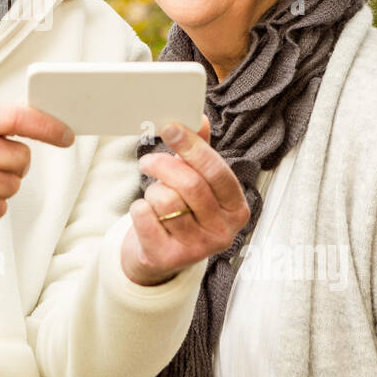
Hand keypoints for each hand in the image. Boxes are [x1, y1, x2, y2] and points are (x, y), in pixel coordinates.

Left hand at [120, 115, 249, 285]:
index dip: (192, 147)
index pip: (217, 171)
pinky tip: (147, 214)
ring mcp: (198, 248)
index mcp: (237, 208)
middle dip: (163, 165)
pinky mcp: (170, 258)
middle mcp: (224, 231)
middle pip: (190, 184)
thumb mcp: (197, 182)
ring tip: (154, 196)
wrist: (162, 255)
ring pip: (166, 200)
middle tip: (147, 161)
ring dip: (153, 191)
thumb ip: (199, 152)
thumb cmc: (184, 211)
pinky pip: (145, 216)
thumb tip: (200, 118)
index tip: (170, 127)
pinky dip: (139, 208)